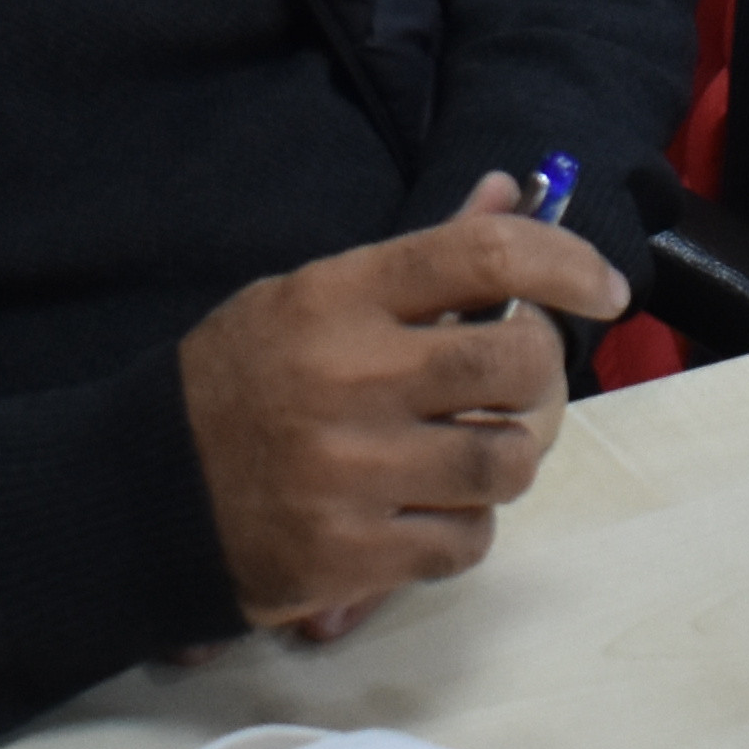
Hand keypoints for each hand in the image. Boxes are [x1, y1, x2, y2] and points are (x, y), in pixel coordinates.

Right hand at [177, 176, 626, 637]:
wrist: (144, 496)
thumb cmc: (239, 383)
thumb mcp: (310, 298)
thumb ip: (417, 257)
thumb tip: (508, 193)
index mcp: (339, 299)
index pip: (482, 255)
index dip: (565, 262)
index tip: (604, 289)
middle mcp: (354, 379)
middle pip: (516, 361)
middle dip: (538, 371)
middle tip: (515, 381)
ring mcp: (356, 474)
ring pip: (507, 462)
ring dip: (506, 457)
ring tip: (468, 452)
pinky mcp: (354, 556)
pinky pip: (468, 542)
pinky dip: (466, 529)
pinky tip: (427, 512)